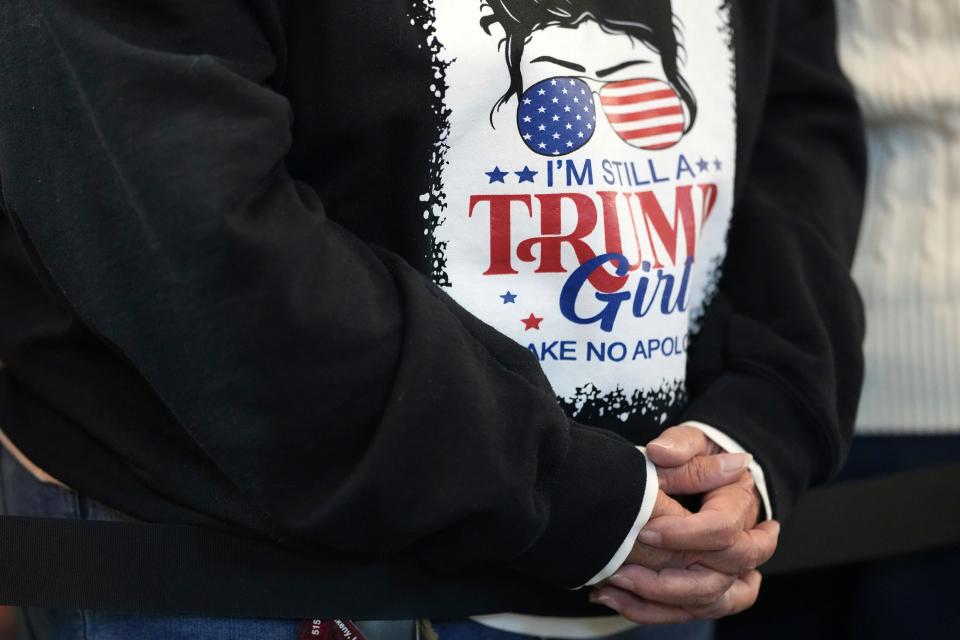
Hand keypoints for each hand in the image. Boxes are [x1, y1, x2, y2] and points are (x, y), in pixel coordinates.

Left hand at [589, 425, 780, 622]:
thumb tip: (661, 453)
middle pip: (721, 576)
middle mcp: (745, 544)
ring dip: (659, 602)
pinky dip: (655, 612)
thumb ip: (679, 445)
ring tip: (613, 589)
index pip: (722, 530)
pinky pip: (694, 612)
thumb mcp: (694, 440)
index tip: (646, 530)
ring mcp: (734, 571)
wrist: (714, 474)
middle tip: (623, 569)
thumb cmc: (700, 457)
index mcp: (740, 504)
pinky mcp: (715, 589)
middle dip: (669, 580)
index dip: (685, 534)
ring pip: (710, 603)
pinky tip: (616, 599)